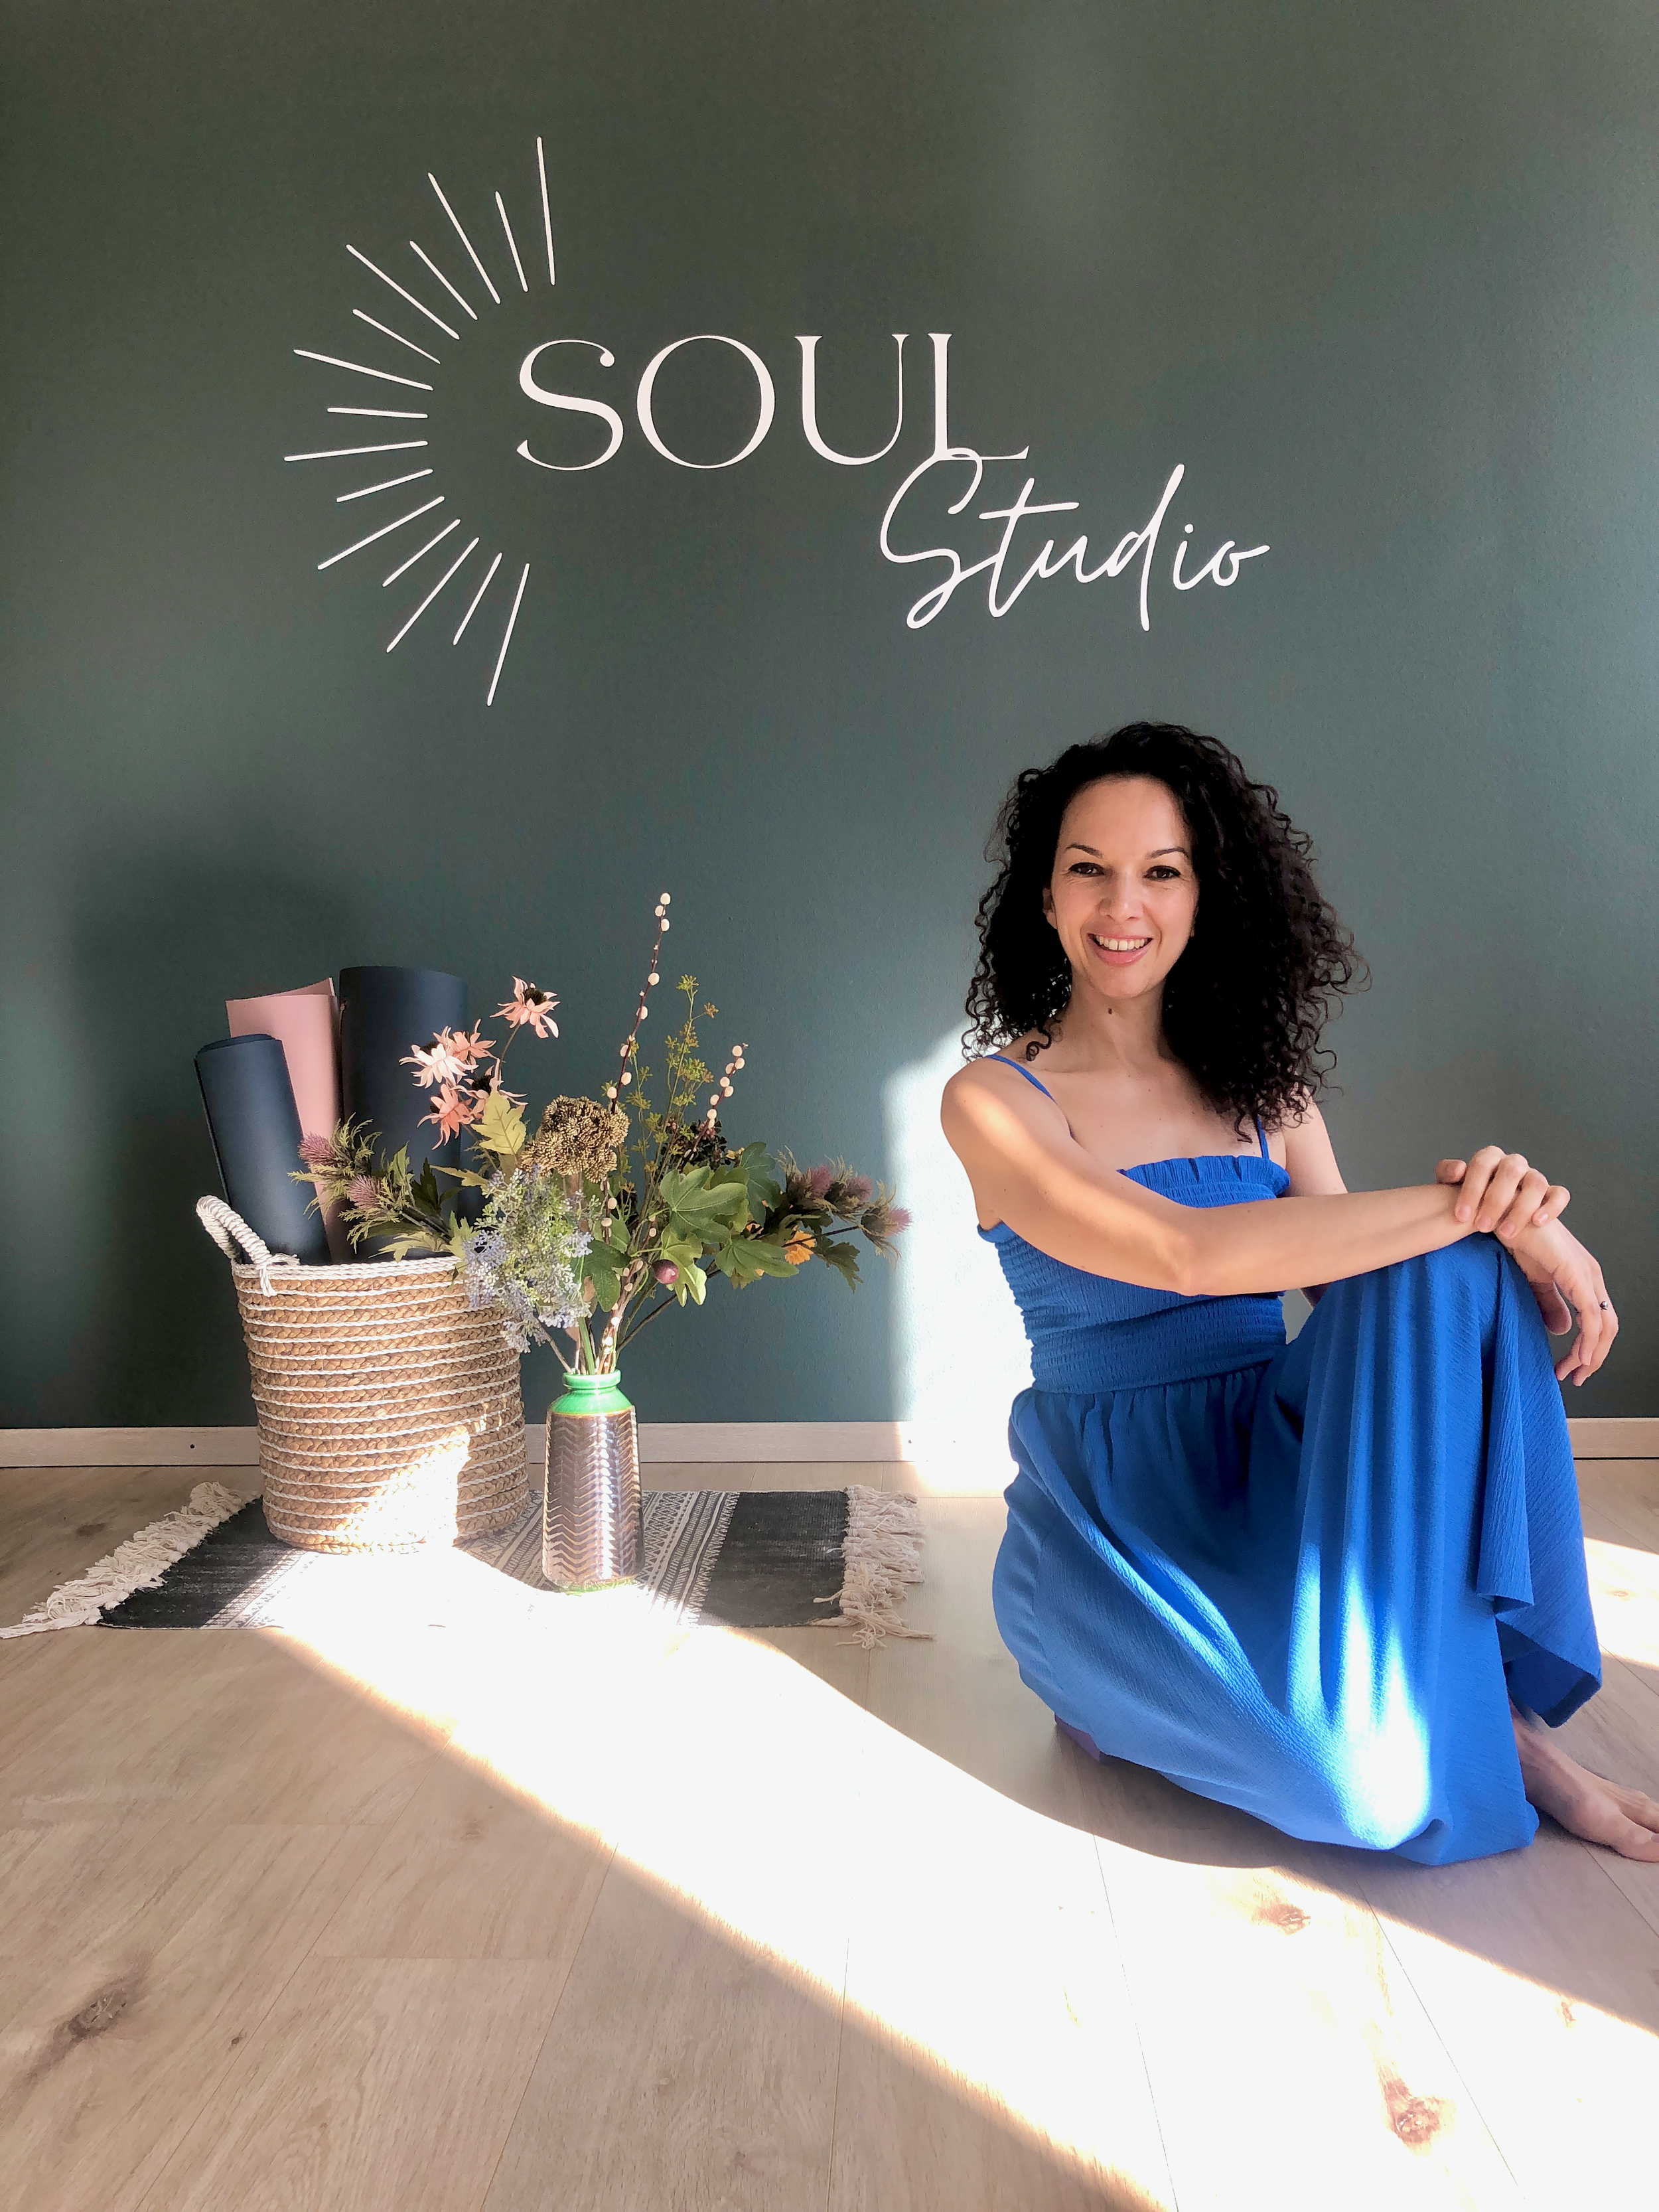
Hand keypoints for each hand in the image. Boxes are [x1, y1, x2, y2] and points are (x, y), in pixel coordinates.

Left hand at [1436, 1147, 1568, 1244]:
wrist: (1489, 1214)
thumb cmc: (1468, 1199)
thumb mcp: (1451, 1189)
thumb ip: (1448, 1175)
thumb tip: (1459, 1169)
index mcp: (1489, 1158)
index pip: (1482, 1163)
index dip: (1472, 1188)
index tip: (1462, 1216)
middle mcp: (1514, 1164)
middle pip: (1510, 1170)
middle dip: (1495, 1199)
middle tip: (1482, 1226)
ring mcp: (1534, 1177)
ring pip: (1536, 1182)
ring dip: (1521, 1207)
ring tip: (1506, 1233)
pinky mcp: (1551, 1194)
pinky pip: (1560, 1195)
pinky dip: (1552, 1207)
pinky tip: (1538, 1222)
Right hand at [1505, 1216, 1617, 1384]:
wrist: (1502, 1215)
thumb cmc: (1516, 1239)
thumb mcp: (1534, 1279)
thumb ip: (1549, 1303)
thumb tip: (1562, 1329)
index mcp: (1583, 1276)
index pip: (1597, 1320)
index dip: (1588, 1349)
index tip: (1569, 1369)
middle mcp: (1591, 1275)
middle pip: (1607, 1326)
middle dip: (1594, 1357)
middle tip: (1574, 1377)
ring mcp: (1586, 1274)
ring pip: (1604, 1324)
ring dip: (1592, 1354)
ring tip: (1574, 1372)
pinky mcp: (1575, 1273)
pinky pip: (1591, 1314)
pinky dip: (1589, 1340)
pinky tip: (1581, 1357)